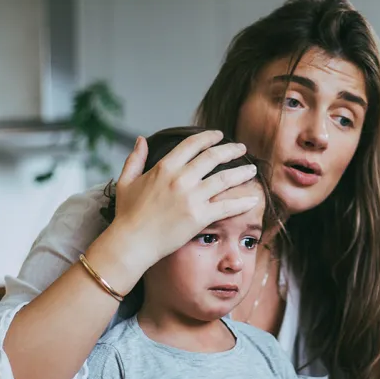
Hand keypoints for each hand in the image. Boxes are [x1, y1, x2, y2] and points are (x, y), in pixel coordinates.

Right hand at [110, 130, 260, 270]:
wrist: (132, 243)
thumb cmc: (127, 215)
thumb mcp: (126, 181)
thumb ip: (135, 159)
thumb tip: (141, 139)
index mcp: (164, 167)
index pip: (192, 144)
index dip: (208, 137)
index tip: (219, 135)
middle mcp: (180, 179)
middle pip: (213, 157)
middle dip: (231, 150)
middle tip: (242, 148)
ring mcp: (192, 198)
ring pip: (224, 179)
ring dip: (241, 172)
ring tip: (252, 170)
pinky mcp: (200, 217)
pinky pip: (227, 206)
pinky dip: (242, 202)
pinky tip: (253, 199)